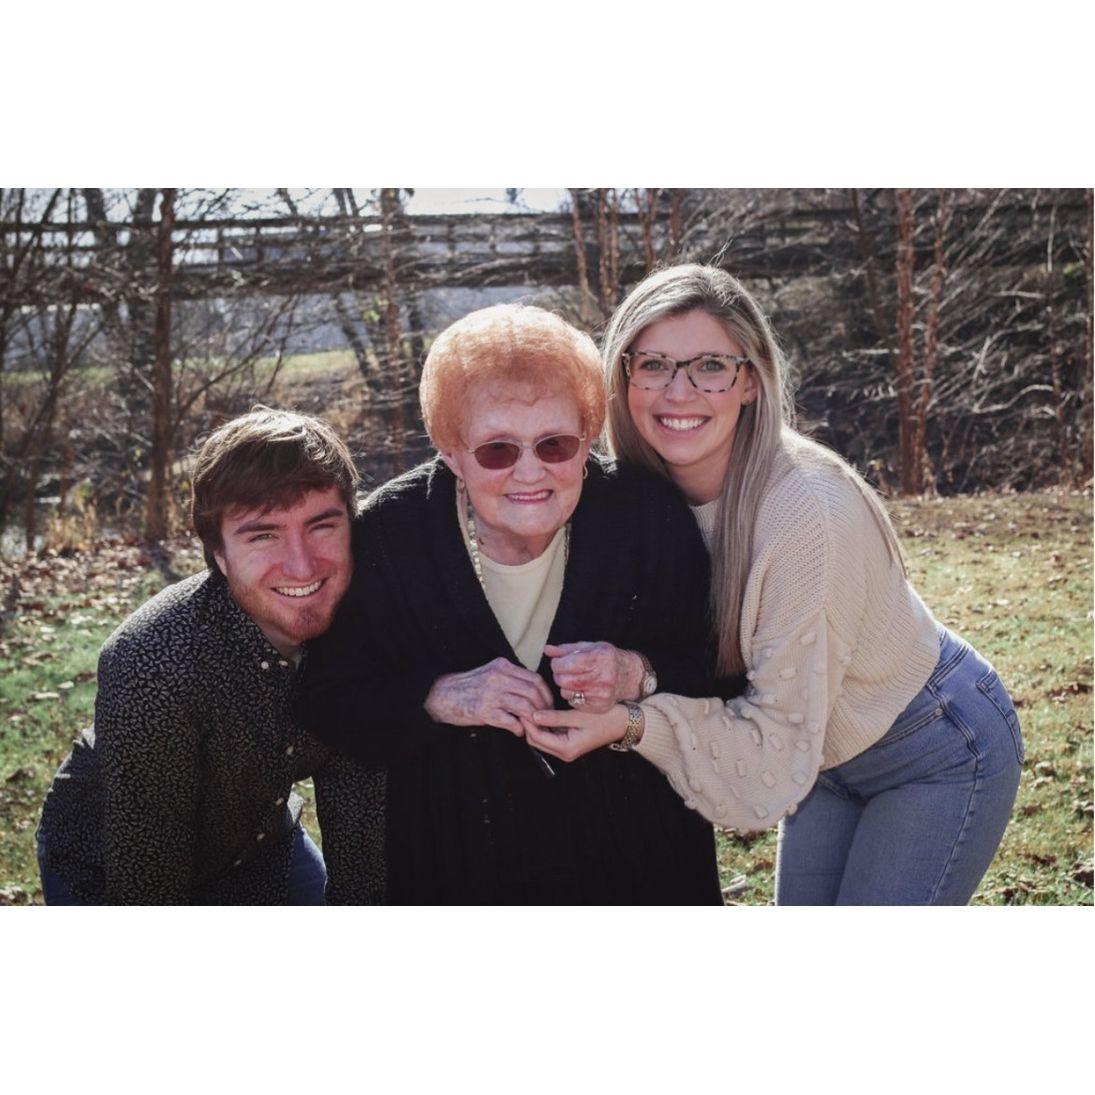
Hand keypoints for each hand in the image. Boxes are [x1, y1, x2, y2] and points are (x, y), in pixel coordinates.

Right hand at [425, 658, 553, 736]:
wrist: (442, 695)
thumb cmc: (468, 686)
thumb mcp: (490, 673)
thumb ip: (510, 678)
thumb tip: (533, 690)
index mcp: (502, 666)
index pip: (534, 678)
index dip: (546, 693)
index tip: (549, 703)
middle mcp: (498, 678)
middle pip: (533, 692)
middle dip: (544, 707)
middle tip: (546, 718)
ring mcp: (491, 694)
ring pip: (525, 706)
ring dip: (534, 719)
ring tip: (535, 726)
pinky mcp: (484, 711)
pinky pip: (510, 721)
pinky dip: (519, 728)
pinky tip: (518, 731)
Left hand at [521, 704, 629, 762]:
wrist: (624, 723)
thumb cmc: (606, 719)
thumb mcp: (579, 716)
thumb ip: (555, 717)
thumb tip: (533, 715)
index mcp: (566, 749)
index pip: (537, 737)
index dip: (527, 722)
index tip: (523, 706)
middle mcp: (564, 753)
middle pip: (535, 740)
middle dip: (529, 724)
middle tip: (525, 704)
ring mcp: (566, 749)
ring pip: (541, 738)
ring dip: (535, 724)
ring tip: (533, 705)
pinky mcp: (568, 742)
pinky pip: (549, 735)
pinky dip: (544, 725)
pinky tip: (543, 710)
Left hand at [544, 642, 643, 713]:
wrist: (628, 676)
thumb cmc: (605, 659)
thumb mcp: (589, 647)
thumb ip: (566, 649)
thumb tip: (547, 650)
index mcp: (600, 657)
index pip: (566, 664)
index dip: (556, 663)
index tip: (559, 662)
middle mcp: (603, 677)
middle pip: (564, 680)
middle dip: (558, 675)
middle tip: (563, 672)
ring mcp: (602, 694)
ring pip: (567, 692)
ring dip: (565, 686)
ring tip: (574, 680)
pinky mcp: (600, 706)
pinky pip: (574, 703)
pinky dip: (573, 696)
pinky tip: (581, 689)